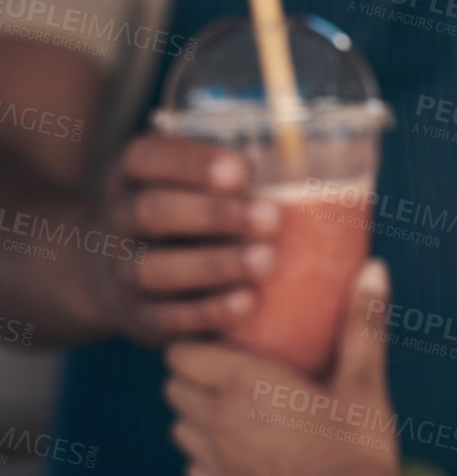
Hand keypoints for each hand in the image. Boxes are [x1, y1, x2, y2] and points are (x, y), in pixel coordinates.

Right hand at [91, 135, 279, 345]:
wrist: (117, 278)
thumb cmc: (185, 220)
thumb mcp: (191, 185)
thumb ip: (236, 177)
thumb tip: (320, 171)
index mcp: (133, 176)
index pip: (146, 157)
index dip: (190, 162)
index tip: (242, 170)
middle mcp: (119, 219)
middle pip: (152, 211)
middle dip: (214, 214)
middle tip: (271, 218)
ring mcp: (123, 271)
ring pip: (155, 267)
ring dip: (215, 264)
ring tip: (267, 260)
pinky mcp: (140, 318)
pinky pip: (168, 318)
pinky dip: (209, 311)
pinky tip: (249, 302)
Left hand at [164, 259, 399, 475]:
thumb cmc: (358, 452)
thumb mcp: (366, 384)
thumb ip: (363, 325)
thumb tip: (374, 265)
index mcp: (241, 384)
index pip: (181, 352)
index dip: (199, 345)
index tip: (232, 344)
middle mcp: (213, 422)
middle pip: (174, 386)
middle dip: (196, 377)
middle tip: (241, 374)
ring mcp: (211, 465)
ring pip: (180, 427)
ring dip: (199, 417)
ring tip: (242, 414)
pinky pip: (195, 469)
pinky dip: (211, 459)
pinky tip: (249, 458)